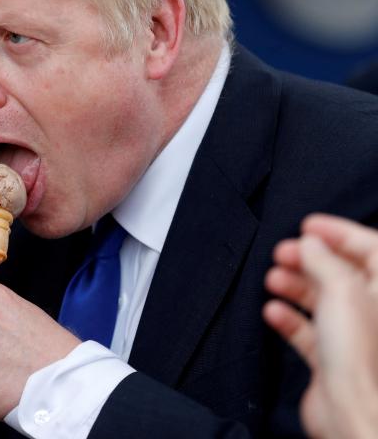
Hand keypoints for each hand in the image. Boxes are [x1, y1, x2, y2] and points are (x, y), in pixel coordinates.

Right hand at [263, 214, 377, 438]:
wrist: (353, 416)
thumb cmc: (360, 355)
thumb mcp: (340, 290)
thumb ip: (322, 259)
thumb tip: (309, 242)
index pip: (370, 247)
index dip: (338, 232)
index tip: (307, 225)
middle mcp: (374, 312)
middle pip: (340, 273)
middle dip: (308, 259)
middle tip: (282, 252)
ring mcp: (354, 337)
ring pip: (321, 300)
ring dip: (294, 286)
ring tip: (272, 279)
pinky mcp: (332, 360)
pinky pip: (307, 330)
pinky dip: (288, 318)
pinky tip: (273, 312)